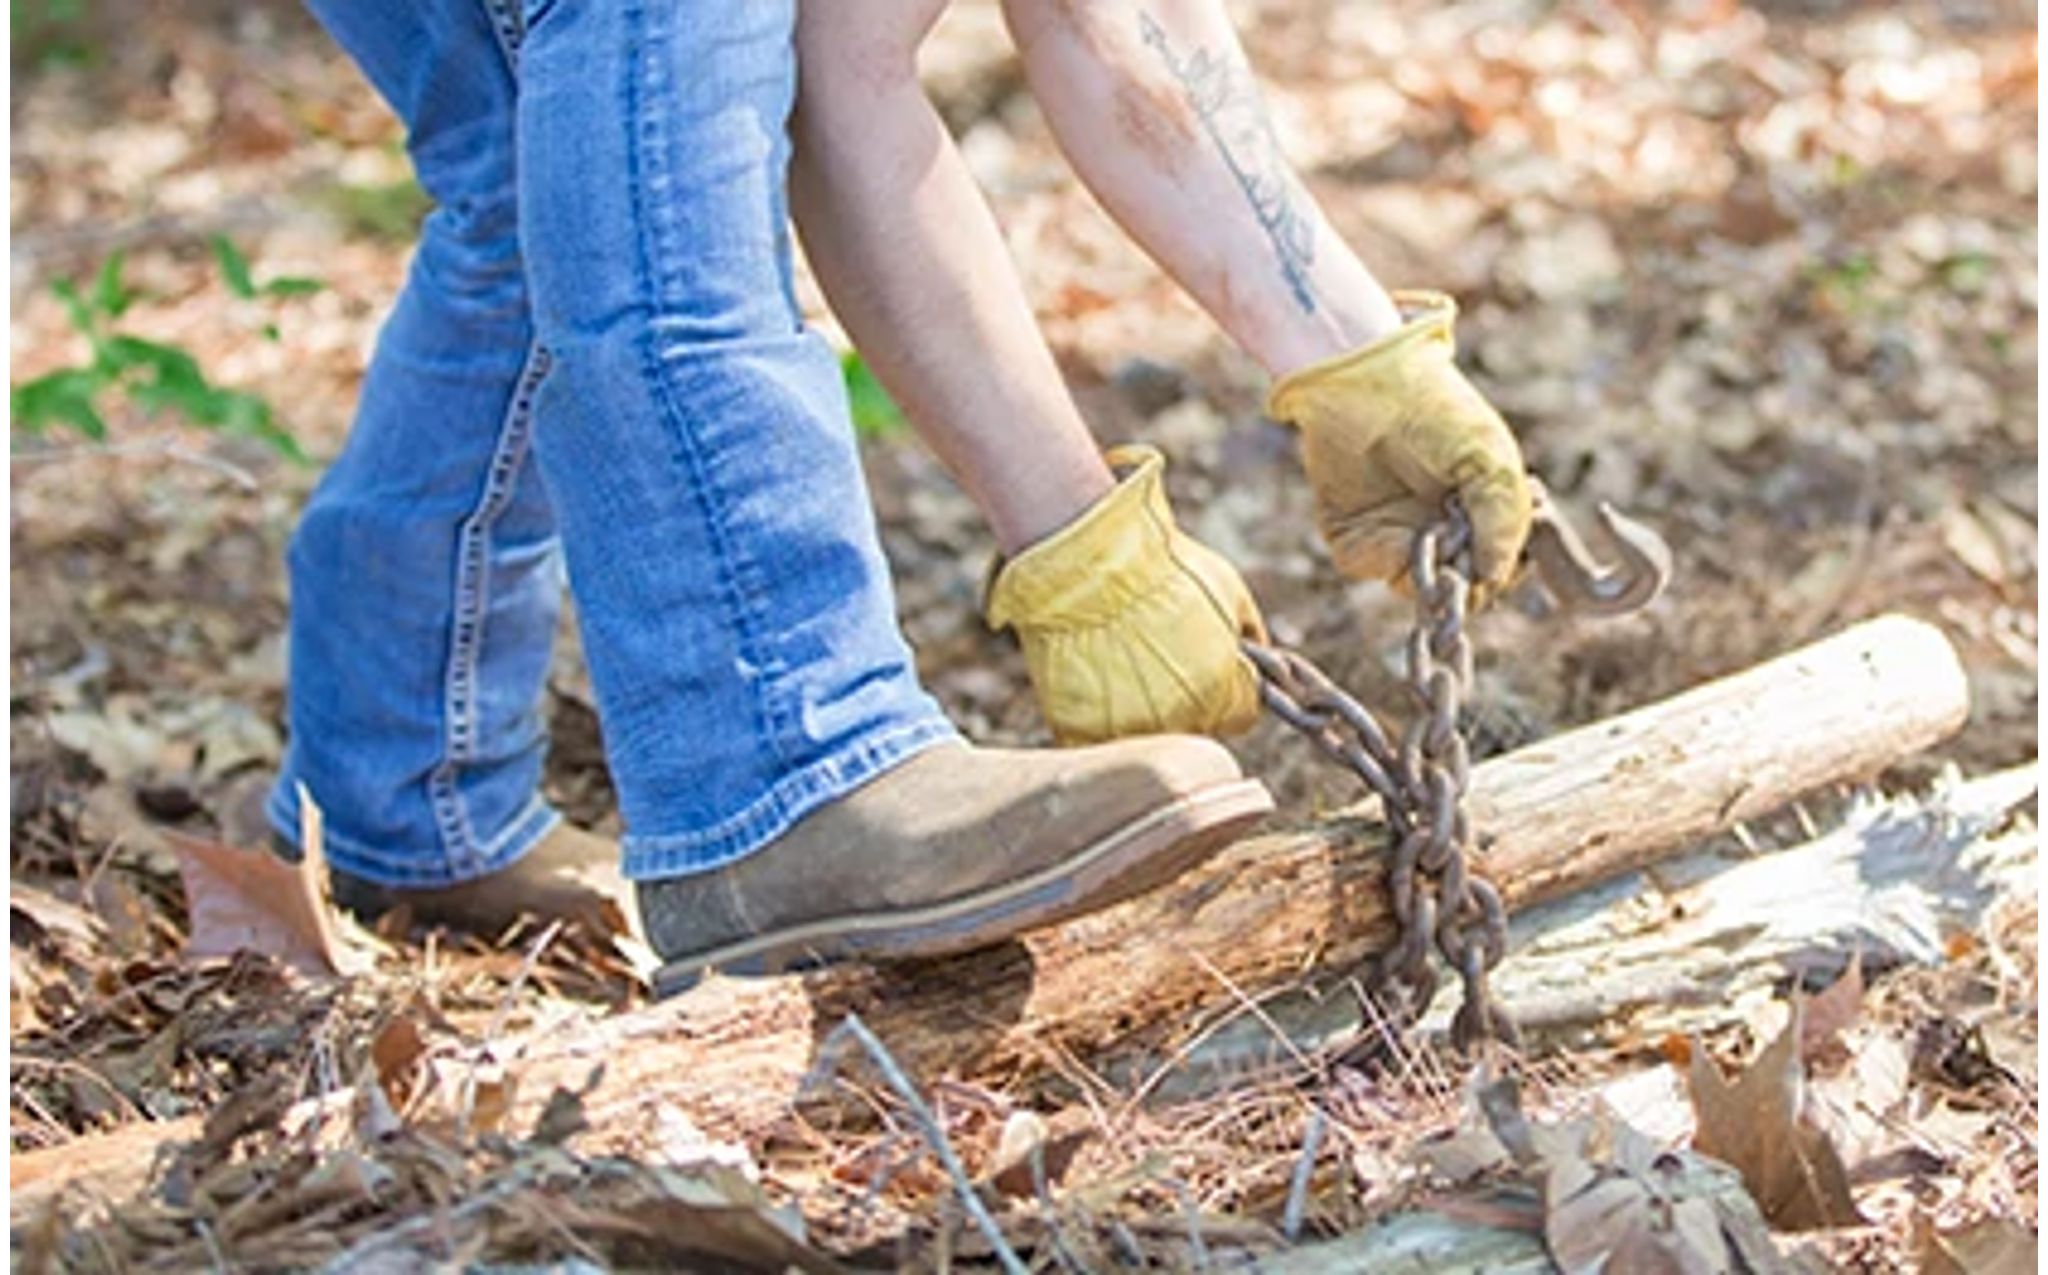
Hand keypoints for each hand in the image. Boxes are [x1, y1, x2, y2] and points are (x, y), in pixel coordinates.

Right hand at [986, 445, 1265, 743]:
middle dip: (1189, 694)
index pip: (1242, 714)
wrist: (1088, 565)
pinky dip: (1099, 709)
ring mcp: (1124, 728)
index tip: (1213, 663)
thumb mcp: (1230, 594)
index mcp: (1219, 693)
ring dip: (1143, 703)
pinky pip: (1099, 732)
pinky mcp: (1078, 728)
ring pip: (1147, 730)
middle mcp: (1176, 721)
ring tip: (1124, 655)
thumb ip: (1251, 635)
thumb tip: (1260, 655)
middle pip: (1196, 724)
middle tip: (1162, 651)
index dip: (1233, 685)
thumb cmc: (1161, 571)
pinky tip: (1095, 671)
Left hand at [1266, 291, 1531, 594]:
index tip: (1515, 558)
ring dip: (1436, 572)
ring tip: (1444, 530)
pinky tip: (1412, 528)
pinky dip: (1393, 556)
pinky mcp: (1358, 539)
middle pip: (1463, 591)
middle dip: (1471, 579)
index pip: (1501, 568)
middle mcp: (1440, 533)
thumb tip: (1495, 577)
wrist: (1367, 384)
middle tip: (1471, 546)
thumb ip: (1503, 520)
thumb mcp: (1491, 462)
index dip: (1507, 571)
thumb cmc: (1439, 413)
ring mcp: (1398, 539)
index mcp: (1478, 515)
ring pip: (1423, 590)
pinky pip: (1378, 569)